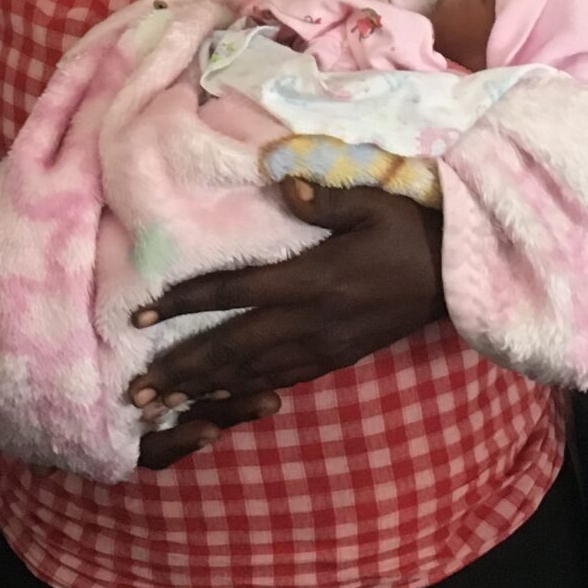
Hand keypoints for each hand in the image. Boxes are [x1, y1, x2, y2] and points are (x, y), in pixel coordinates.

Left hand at [126, 180, 444, 469]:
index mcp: (313, 279)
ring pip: (251, 374)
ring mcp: (323, 347)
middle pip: (232, 348)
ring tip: (160, 406)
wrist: (454, 277)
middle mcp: (311, 321)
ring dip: (202, 389)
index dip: (185, 302)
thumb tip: (280, 182)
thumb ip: (326, 199)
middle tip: (133, 391)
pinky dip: (243, 394)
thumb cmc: (410, 230)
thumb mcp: (373, 202)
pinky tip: (218, 402)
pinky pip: (281, 381)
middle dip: (180, 369)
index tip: (140, 314)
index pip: (234, 291)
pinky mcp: (336, 360)